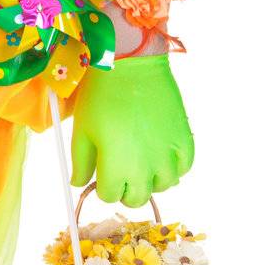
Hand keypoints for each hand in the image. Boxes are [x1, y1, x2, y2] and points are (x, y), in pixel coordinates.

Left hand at [69, 54, 193, 206]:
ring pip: (163, 186)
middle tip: (120, 172)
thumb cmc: (101, 96)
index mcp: (117, 167)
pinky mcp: (184, 140)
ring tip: (141, 162)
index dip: (102, 186)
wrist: (131, 66)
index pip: (108, 195)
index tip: (100, 173)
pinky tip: (161, 155)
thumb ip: (80, 162)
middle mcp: (146, 168)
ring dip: (150, 180)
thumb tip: (78, 184)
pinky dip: (174, 167)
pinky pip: (184, 168)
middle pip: (137, 198)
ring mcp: (168, 155)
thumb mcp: (82, 130)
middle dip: (125, 190)